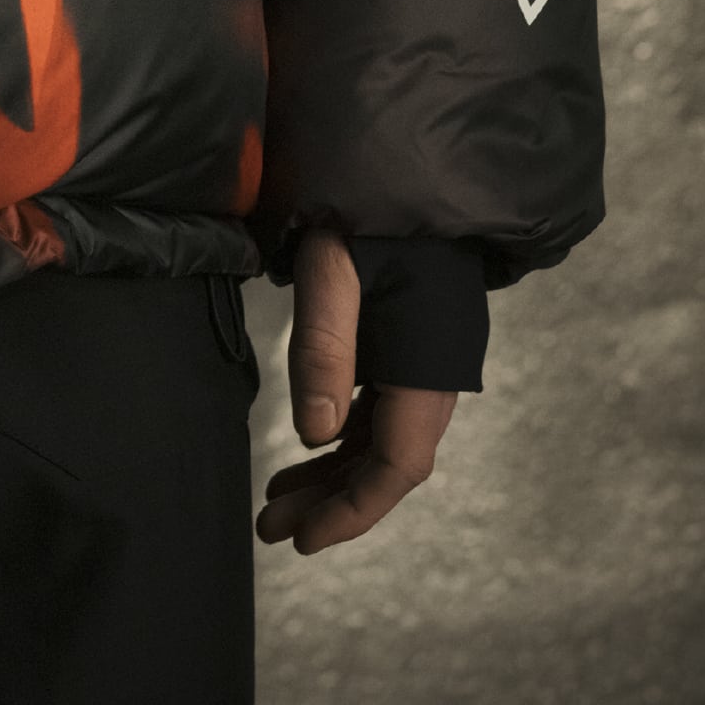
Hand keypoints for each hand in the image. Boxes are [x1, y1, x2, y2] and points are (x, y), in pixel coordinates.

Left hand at [254, 228, 459, 555]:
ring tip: (277, 498)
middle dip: (332, 501)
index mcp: (427, 368)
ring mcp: (422, 361)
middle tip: (271, 526)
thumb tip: (315, 433)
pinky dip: (342, 433)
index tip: (302, 540)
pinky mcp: (407, 343)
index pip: (396, 465)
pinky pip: (378, 409)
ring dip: (333, 472)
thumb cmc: (370, 210)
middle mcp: (433, 375)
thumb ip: (326, 348)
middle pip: (386, 462)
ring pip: (380, 439)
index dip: (352, 510)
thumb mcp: (333, 270)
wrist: (413, 164)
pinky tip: (310, 443)